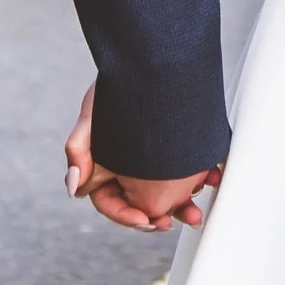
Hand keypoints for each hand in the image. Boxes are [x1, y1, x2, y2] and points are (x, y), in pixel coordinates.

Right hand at [65, 85, 220, 231]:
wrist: (146, 63)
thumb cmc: (113, 87)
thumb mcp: (92, 117)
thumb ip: (79, 151)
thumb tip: (74, 189)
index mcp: (101, 169)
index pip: (110, 203)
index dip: (126, 216)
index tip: (146, 220)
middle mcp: (125, 170)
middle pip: (140, 203)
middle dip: (159, 216)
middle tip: (177, 221)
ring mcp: (149, 163)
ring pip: (164, 194)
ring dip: (181, 204)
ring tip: (197, 211)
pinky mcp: (172, 153)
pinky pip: (184, 174)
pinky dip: (197, 179)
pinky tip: (210, 178)